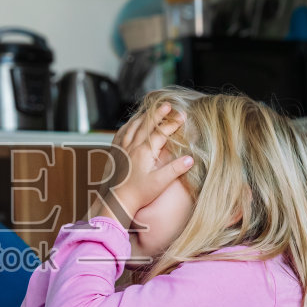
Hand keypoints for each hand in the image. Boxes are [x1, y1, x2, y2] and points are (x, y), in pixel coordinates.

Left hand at [90, 102, 192, 227]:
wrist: (117, 201)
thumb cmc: (139, 194)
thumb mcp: (160, 182)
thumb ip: (175, 169)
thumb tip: (190, 158)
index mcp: (144, 151)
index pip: (161, 132)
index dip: (172, 123)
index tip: (182, 116)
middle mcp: (132, 146)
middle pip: (146, 124)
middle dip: (158, 113)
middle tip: (168, 105)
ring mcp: (122, 148)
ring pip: (133, 126)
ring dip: (143, 116)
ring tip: (151, 110)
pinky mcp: (116, 153)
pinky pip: (121, 133)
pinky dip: (127, 125)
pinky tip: (130, 123)